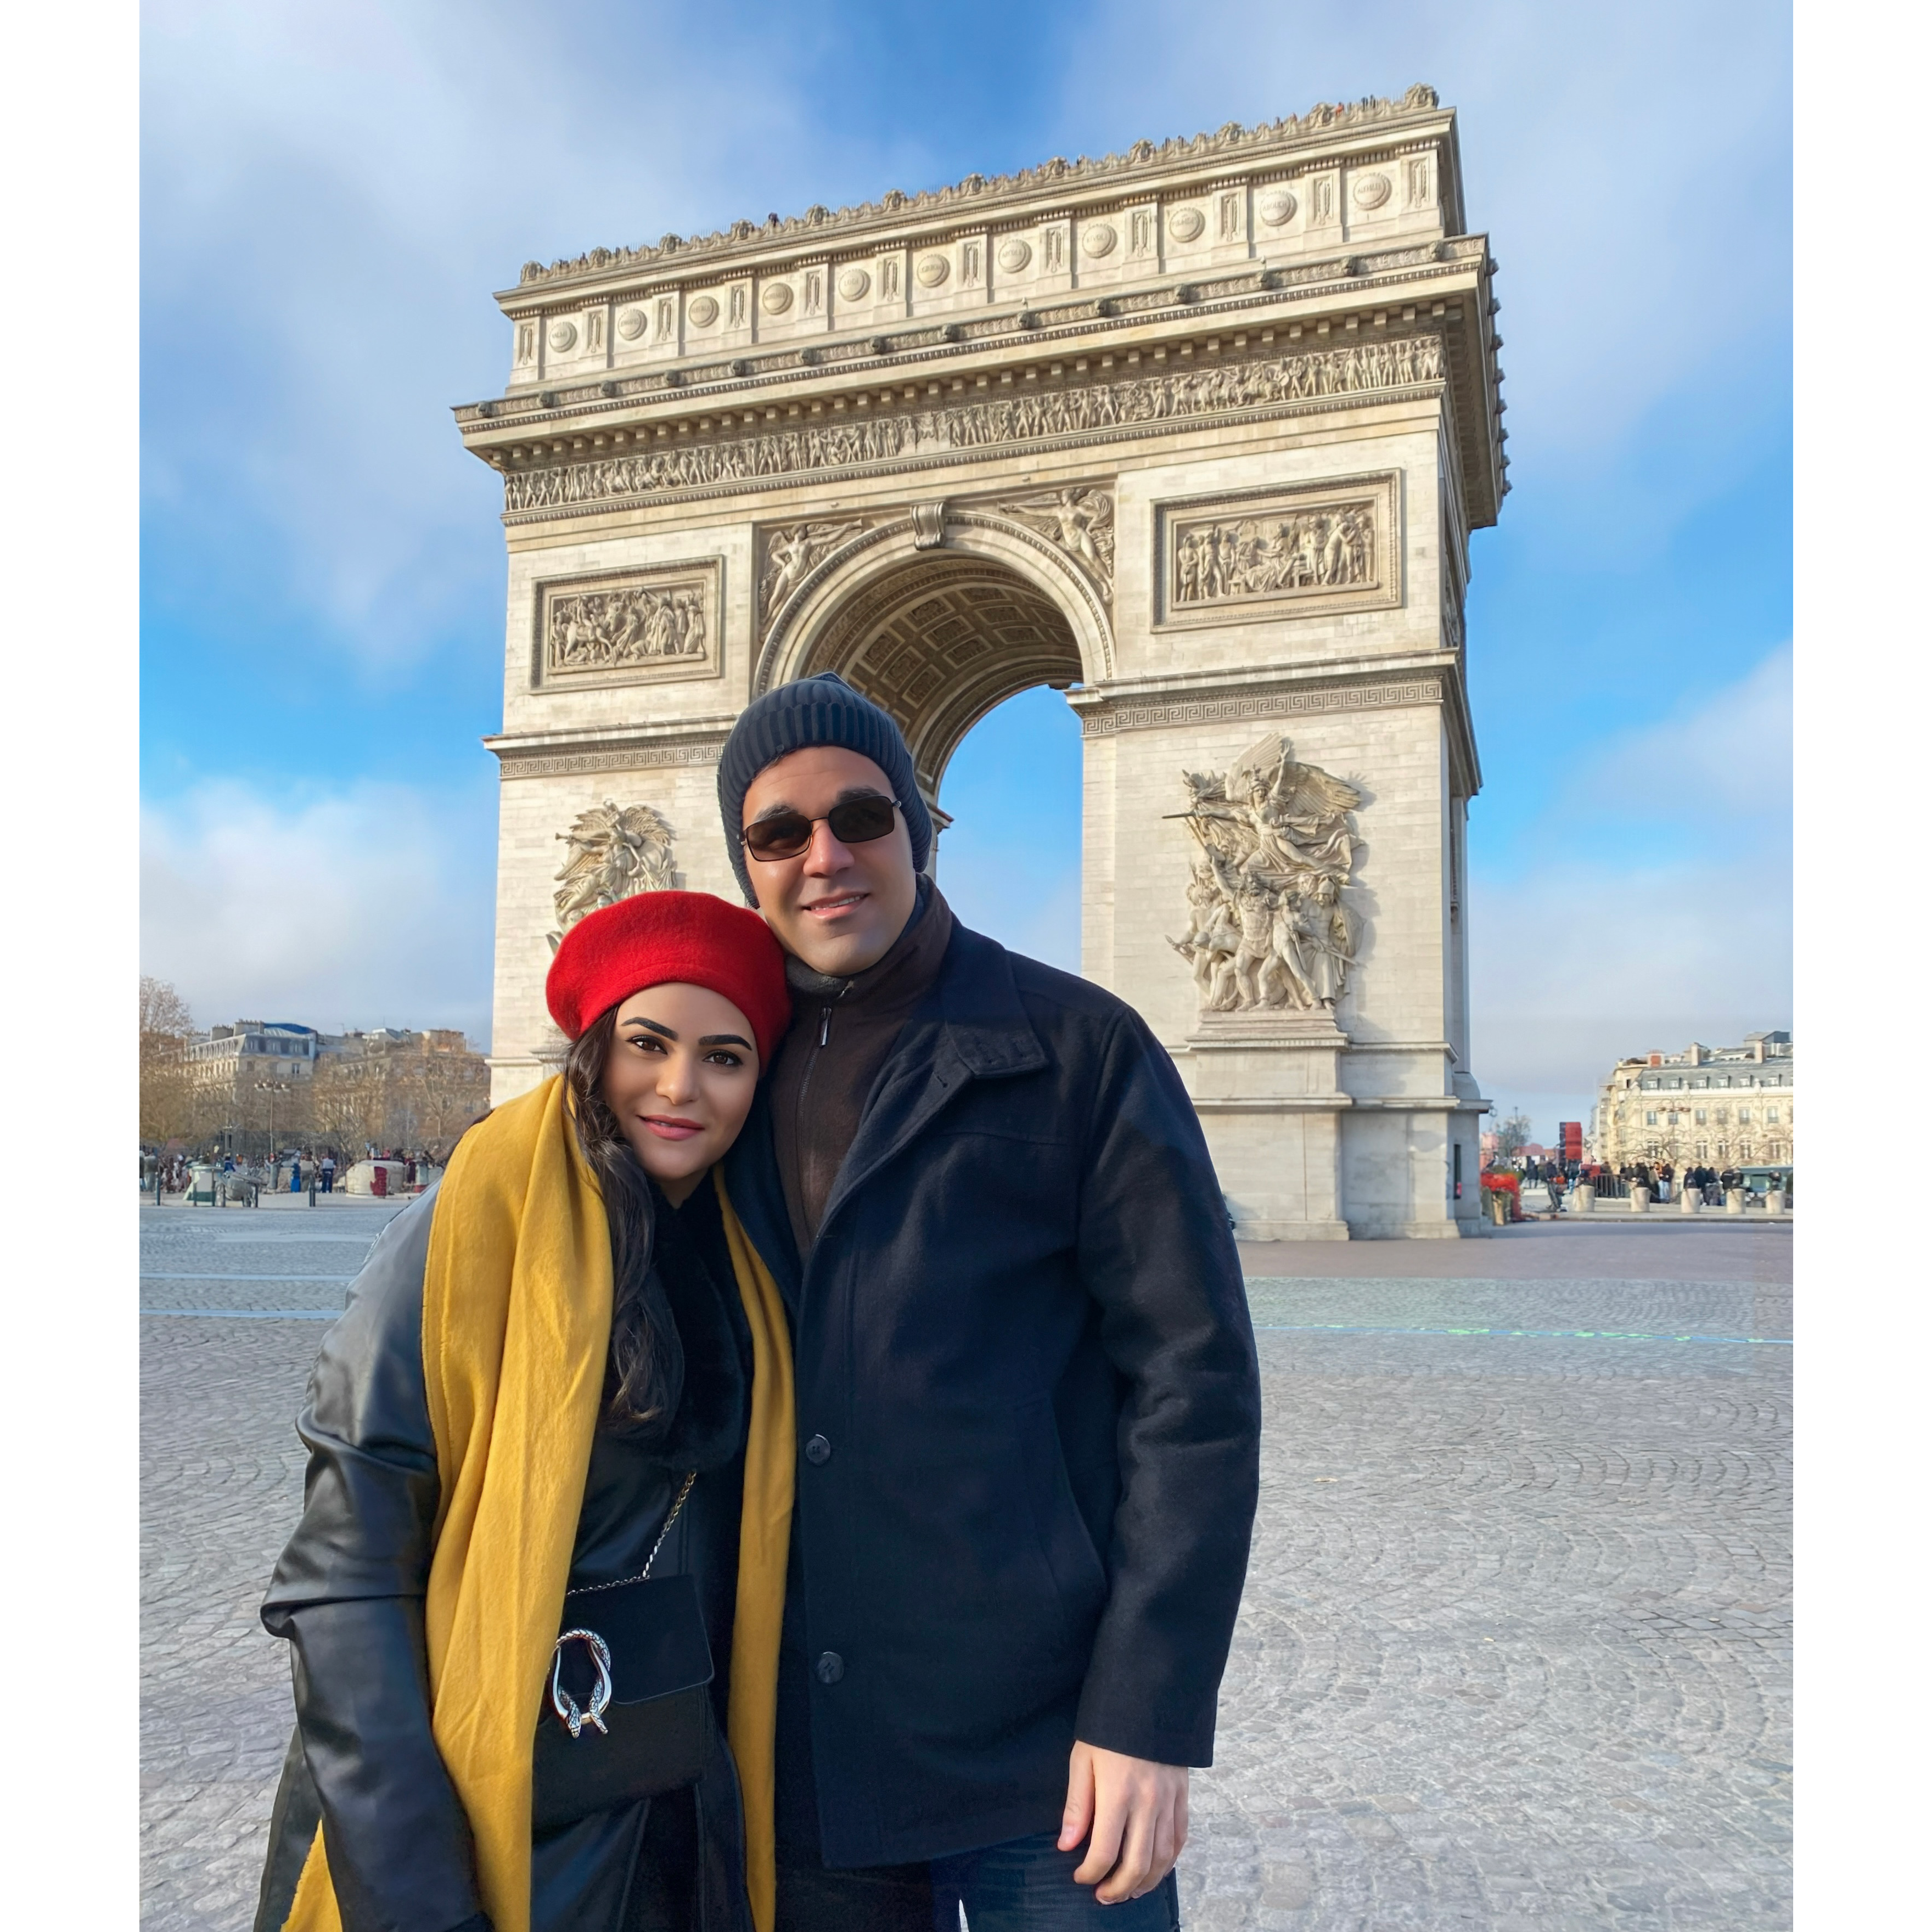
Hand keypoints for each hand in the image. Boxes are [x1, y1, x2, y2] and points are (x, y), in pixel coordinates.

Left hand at [1058, 1740, 1188, 1904]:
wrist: (1149, 1697)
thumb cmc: (1109, 1728)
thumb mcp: (1083, 1759)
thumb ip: (1077, 1805)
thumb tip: (1067, 1844)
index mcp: (1117, 1794)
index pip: (1104, 1852)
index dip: (1090, 1873)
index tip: (1079, 1876)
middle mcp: (1147, 1803)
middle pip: (1137, 1865)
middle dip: (1118, 1889)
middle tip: (1103, 1895)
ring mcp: (1169, 1801)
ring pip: (1162, 1859)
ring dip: (1145, 1883)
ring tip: (1128, 1891)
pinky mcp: (1183, 1795)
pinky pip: (1179, 1839)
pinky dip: (1169, 1862)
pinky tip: (1155, 1869)